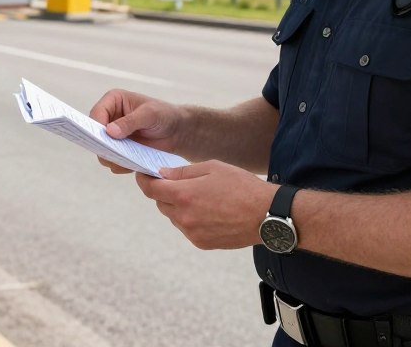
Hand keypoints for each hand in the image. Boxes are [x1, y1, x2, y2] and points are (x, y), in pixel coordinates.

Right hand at [89, 88, 185, 173]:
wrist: (177, 132)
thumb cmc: (164, 115)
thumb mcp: (149, 115)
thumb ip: (130, 122)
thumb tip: (110, 131)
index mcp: (113, 101)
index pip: (96, 113)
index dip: (97, 127)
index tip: (106, 139)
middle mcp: (109, 117)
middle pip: (95, 134)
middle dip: (103, 146)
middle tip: (117, 154)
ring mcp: (113, 135)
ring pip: (101, 150)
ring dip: (113, 158)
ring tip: (129, 160)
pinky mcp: (119, 149)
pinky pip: (112, 160)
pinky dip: (120, 164)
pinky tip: (134, 163)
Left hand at [134, 160, 273, 249]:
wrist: (267, 215)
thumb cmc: (242, 187)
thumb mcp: (212, 168)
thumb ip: (183, 172)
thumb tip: (161, 174)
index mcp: (184, 195)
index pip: (150, 189)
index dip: (144, 180)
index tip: (144, 174)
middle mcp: (184, 217)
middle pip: (160, 203)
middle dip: (164, 192)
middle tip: (177, 183)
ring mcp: (192, 233)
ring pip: (173, 217)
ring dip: (178, 206)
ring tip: (200, 197)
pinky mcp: (202, 243)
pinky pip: (187, 228)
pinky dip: (190, 219)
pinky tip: (208, 211)